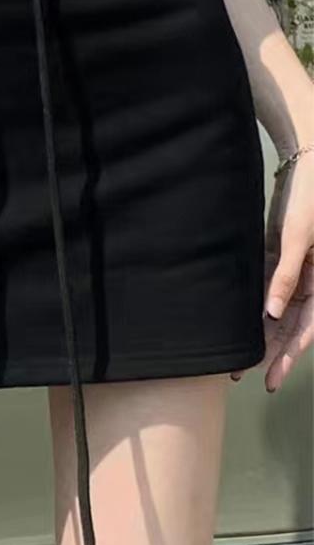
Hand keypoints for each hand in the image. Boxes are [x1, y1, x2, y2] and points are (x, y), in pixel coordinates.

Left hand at [232, 151, 313, 390]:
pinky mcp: (282, 257)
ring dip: (261, 336)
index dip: (289, 356)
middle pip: (291, 327)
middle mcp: (313, 281)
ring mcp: (298, 271)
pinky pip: (271, 289)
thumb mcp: (297, 237)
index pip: (307, 329)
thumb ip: (288, 274)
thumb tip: (272, 314)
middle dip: (270, 354)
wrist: (309, 166)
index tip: (272, 378)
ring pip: (279, 312)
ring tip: (238, 359)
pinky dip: (256, 309)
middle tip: (243, 377)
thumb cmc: (310, 198)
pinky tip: (240, 324)